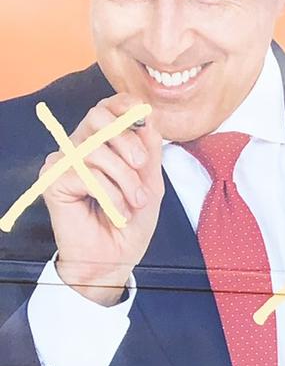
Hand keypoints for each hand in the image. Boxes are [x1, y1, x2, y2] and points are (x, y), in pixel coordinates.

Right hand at [42, 96, 164, 305]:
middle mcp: (80, 147)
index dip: (125, 106)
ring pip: (97, 149)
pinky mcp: (53, 178)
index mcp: (102, 143)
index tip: (145, 120)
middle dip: (128, 141)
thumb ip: (150, 151)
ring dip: (124, 179)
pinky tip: (115, 212)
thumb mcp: (150, 184)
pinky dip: (109, 194)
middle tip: (142, 169)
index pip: (107, 107)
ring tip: (133, 203)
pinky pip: (86, 173)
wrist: (115, 259)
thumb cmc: (130, 223)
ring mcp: (64, 161)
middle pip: (98, 117)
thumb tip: (147, 116)